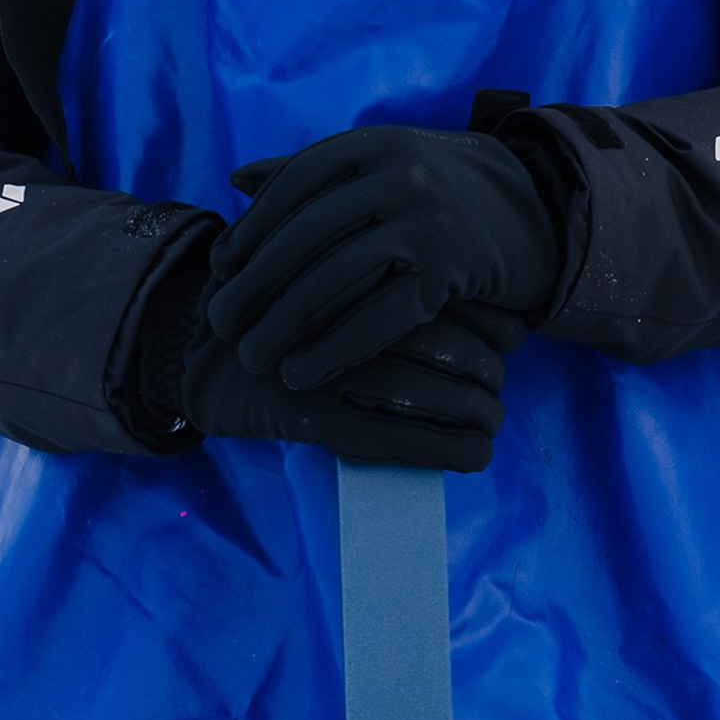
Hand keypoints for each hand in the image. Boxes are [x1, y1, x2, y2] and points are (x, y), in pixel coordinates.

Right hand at [182, 287, 523, 472]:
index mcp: (354, 267)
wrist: (203, 349)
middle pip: (439, 337)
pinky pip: (392, 439)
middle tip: (502, 382)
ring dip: (473, 410)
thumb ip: (392, 266)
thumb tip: (494, 302)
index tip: (517, 332)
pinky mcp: (313, 417)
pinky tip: (476, 455)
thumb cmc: (283, 306)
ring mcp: (326, 366)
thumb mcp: (328, 264)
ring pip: (421, 390)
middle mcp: (343, 313)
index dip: (490, 313)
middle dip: (486, 365)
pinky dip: (442, 449)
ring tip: (494, 420)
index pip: (443, 287)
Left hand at [208, 126, 560, 389]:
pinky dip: (335, 349)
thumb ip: (314, 170)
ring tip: (251, 356)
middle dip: (256, 283)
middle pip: (307, 234)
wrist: (541, 211)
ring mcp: (428, 219)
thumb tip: (238, 178)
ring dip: (284, 323)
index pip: (296, 182)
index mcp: (376, 142)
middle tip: (220, 322)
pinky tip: (303, 373)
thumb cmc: (445, 191)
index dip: (253, 227)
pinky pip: (380, 316)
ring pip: (335, 277)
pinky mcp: (452, 269)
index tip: (220, 267)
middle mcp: (400, 172)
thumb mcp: (385, 163)